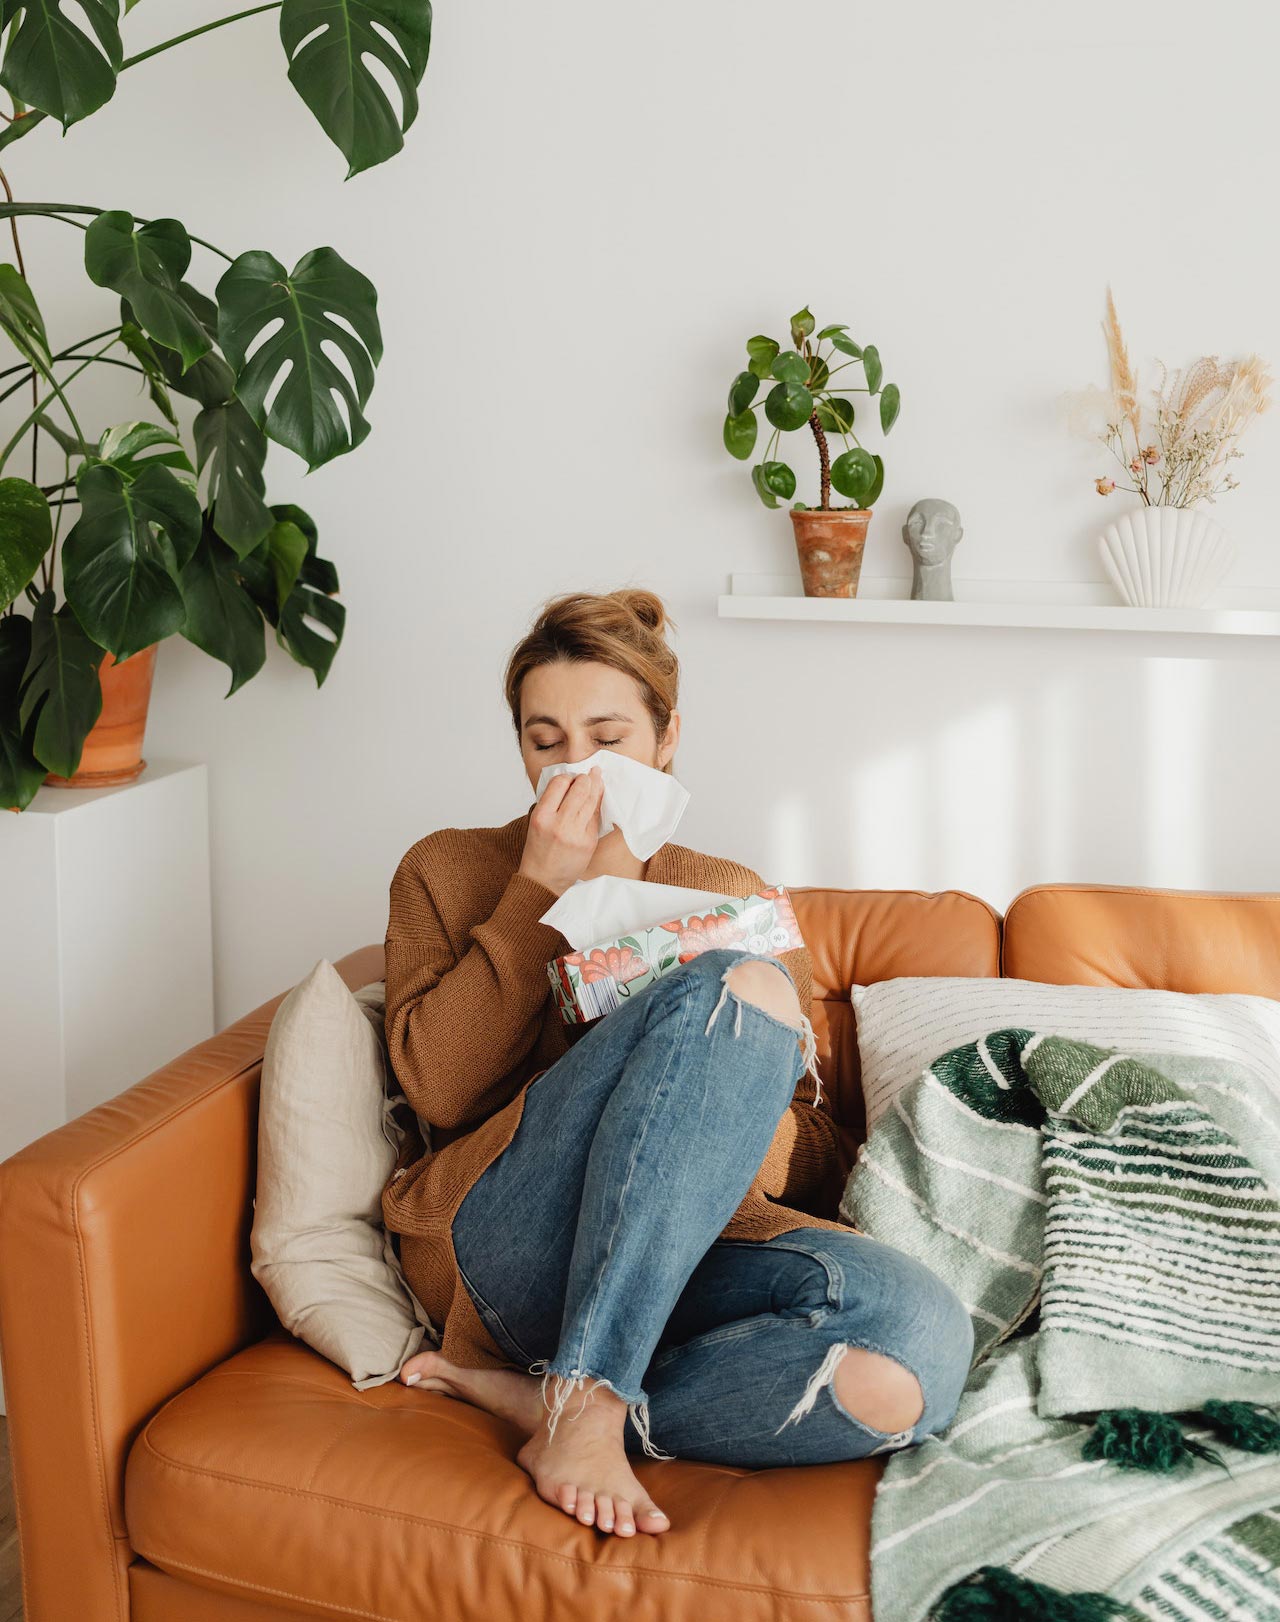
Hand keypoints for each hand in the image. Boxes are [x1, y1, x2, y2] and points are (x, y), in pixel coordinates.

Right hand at [520, 765, 604, 896]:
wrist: (543, 880)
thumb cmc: (538, 850)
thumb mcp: (536, 822)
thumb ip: (551, 803)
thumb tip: (570, 782)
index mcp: (541, 816)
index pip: (559, 783)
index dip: (568, 776)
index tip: (571, 777)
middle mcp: (559, 824)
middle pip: (580, 789)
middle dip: (586, 778)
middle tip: (589, 774)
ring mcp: (576, 834)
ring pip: (591, 801)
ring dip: (596, 786)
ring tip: (597, 778)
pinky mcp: (589, 842)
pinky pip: (596, 817)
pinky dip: (596, 805)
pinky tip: (597, 798)